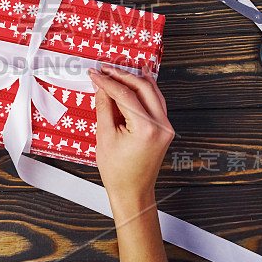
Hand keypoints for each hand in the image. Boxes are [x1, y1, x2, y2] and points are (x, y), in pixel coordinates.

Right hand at [89, 64, 173, 211]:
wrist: (132, 192)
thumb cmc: (118, 172)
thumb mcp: (105, 136)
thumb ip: (104, 107)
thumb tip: (101, 87)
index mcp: (146, 128)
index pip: (124, 94)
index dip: (107, 81)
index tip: (95, 74)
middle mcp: (161, 125)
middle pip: (142, 87)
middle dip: (122, 75)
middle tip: (105, 69)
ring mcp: (166, 127)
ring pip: (153, 92)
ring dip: (136, 79)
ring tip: (120, 69)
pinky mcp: (164, 129)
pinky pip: (157, 102)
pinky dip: (146, 89)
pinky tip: (140, 79)